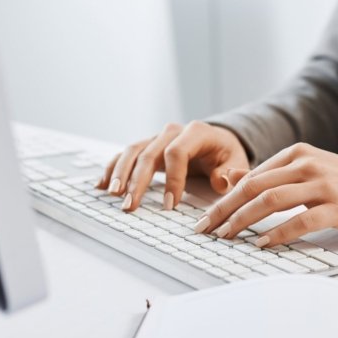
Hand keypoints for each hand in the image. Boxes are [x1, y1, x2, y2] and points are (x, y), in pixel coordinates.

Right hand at [96, 121, 249, 211]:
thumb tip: (221, 181)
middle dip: (137, 181)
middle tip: (130, 205)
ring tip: (112, 194)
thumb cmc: (227, 155)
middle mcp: (172, 131)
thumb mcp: (237, 162)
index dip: (172, 179)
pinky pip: (126, 155)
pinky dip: (112, 168)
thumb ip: (230, 173)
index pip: (177, 152)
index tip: (169, 205)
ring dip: (120, 173)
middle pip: (149, 152)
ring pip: (132, 151)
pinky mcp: (147, 147)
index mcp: (196, 132)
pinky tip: (101, 185)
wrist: (218, 142)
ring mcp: (157, 138)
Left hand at [196, 143, 337, 246]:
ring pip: (272, 200)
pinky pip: (301, 220)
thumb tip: (233, 178)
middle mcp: (306, 165)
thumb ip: (272, 174)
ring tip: (228, 236)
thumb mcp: (305, 170)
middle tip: (207, 229)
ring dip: (245, 220)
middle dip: (226, 209)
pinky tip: (263, 242)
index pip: (251, 177)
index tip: (207, 218)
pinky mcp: (337, 206)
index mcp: (296, 154)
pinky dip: (279, 232)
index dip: (224, 198)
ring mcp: (322, 185)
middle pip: (255, 187)